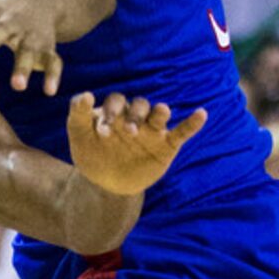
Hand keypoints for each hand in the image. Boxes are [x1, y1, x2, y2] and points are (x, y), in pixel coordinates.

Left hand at [65, 91, 207, 195]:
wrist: (106, 184)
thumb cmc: (92, 155)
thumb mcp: (79, 136)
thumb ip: (77, 115)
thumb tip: (85, 95)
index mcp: (115, 112)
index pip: (116, 102)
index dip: (110, 112)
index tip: (102, 132)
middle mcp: (135, 117)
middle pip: (139, 106)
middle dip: (134, 115)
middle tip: (128, 132)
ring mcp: (152, 131)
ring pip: (159, 115)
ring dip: (159, 113)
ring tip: (161, 113)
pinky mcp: (166, 145)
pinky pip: (182, 132)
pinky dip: (192, 123)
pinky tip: (201, 113)